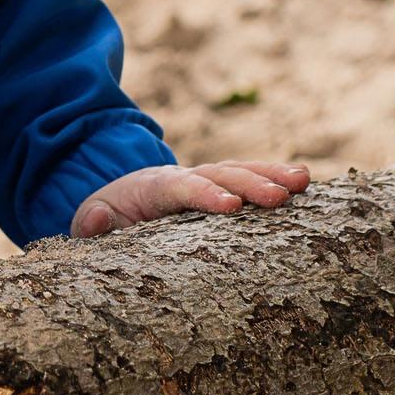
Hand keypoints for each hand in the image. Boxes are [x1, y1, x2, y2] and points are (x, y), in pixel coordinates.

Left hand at [69, 161, 310, 237]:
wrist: (117, 202)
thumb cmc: (106, 219)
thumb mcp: (90, 222)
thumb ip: (90, 224)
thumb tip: (97, 221)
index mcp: (151, 187)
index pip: (181, 188)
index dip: (206, 195)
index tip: (232, 206)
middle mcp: (183, 177)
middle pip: (218, 174)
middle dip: (249, 183)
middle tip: (282, 197)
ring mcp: (205, 180)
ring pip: (239, 171)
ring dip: (271, 174)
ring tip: (303, 181)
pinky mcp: (221, 188)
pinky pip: (248, 179)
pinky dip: (274, 178)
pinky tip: (305, 184)